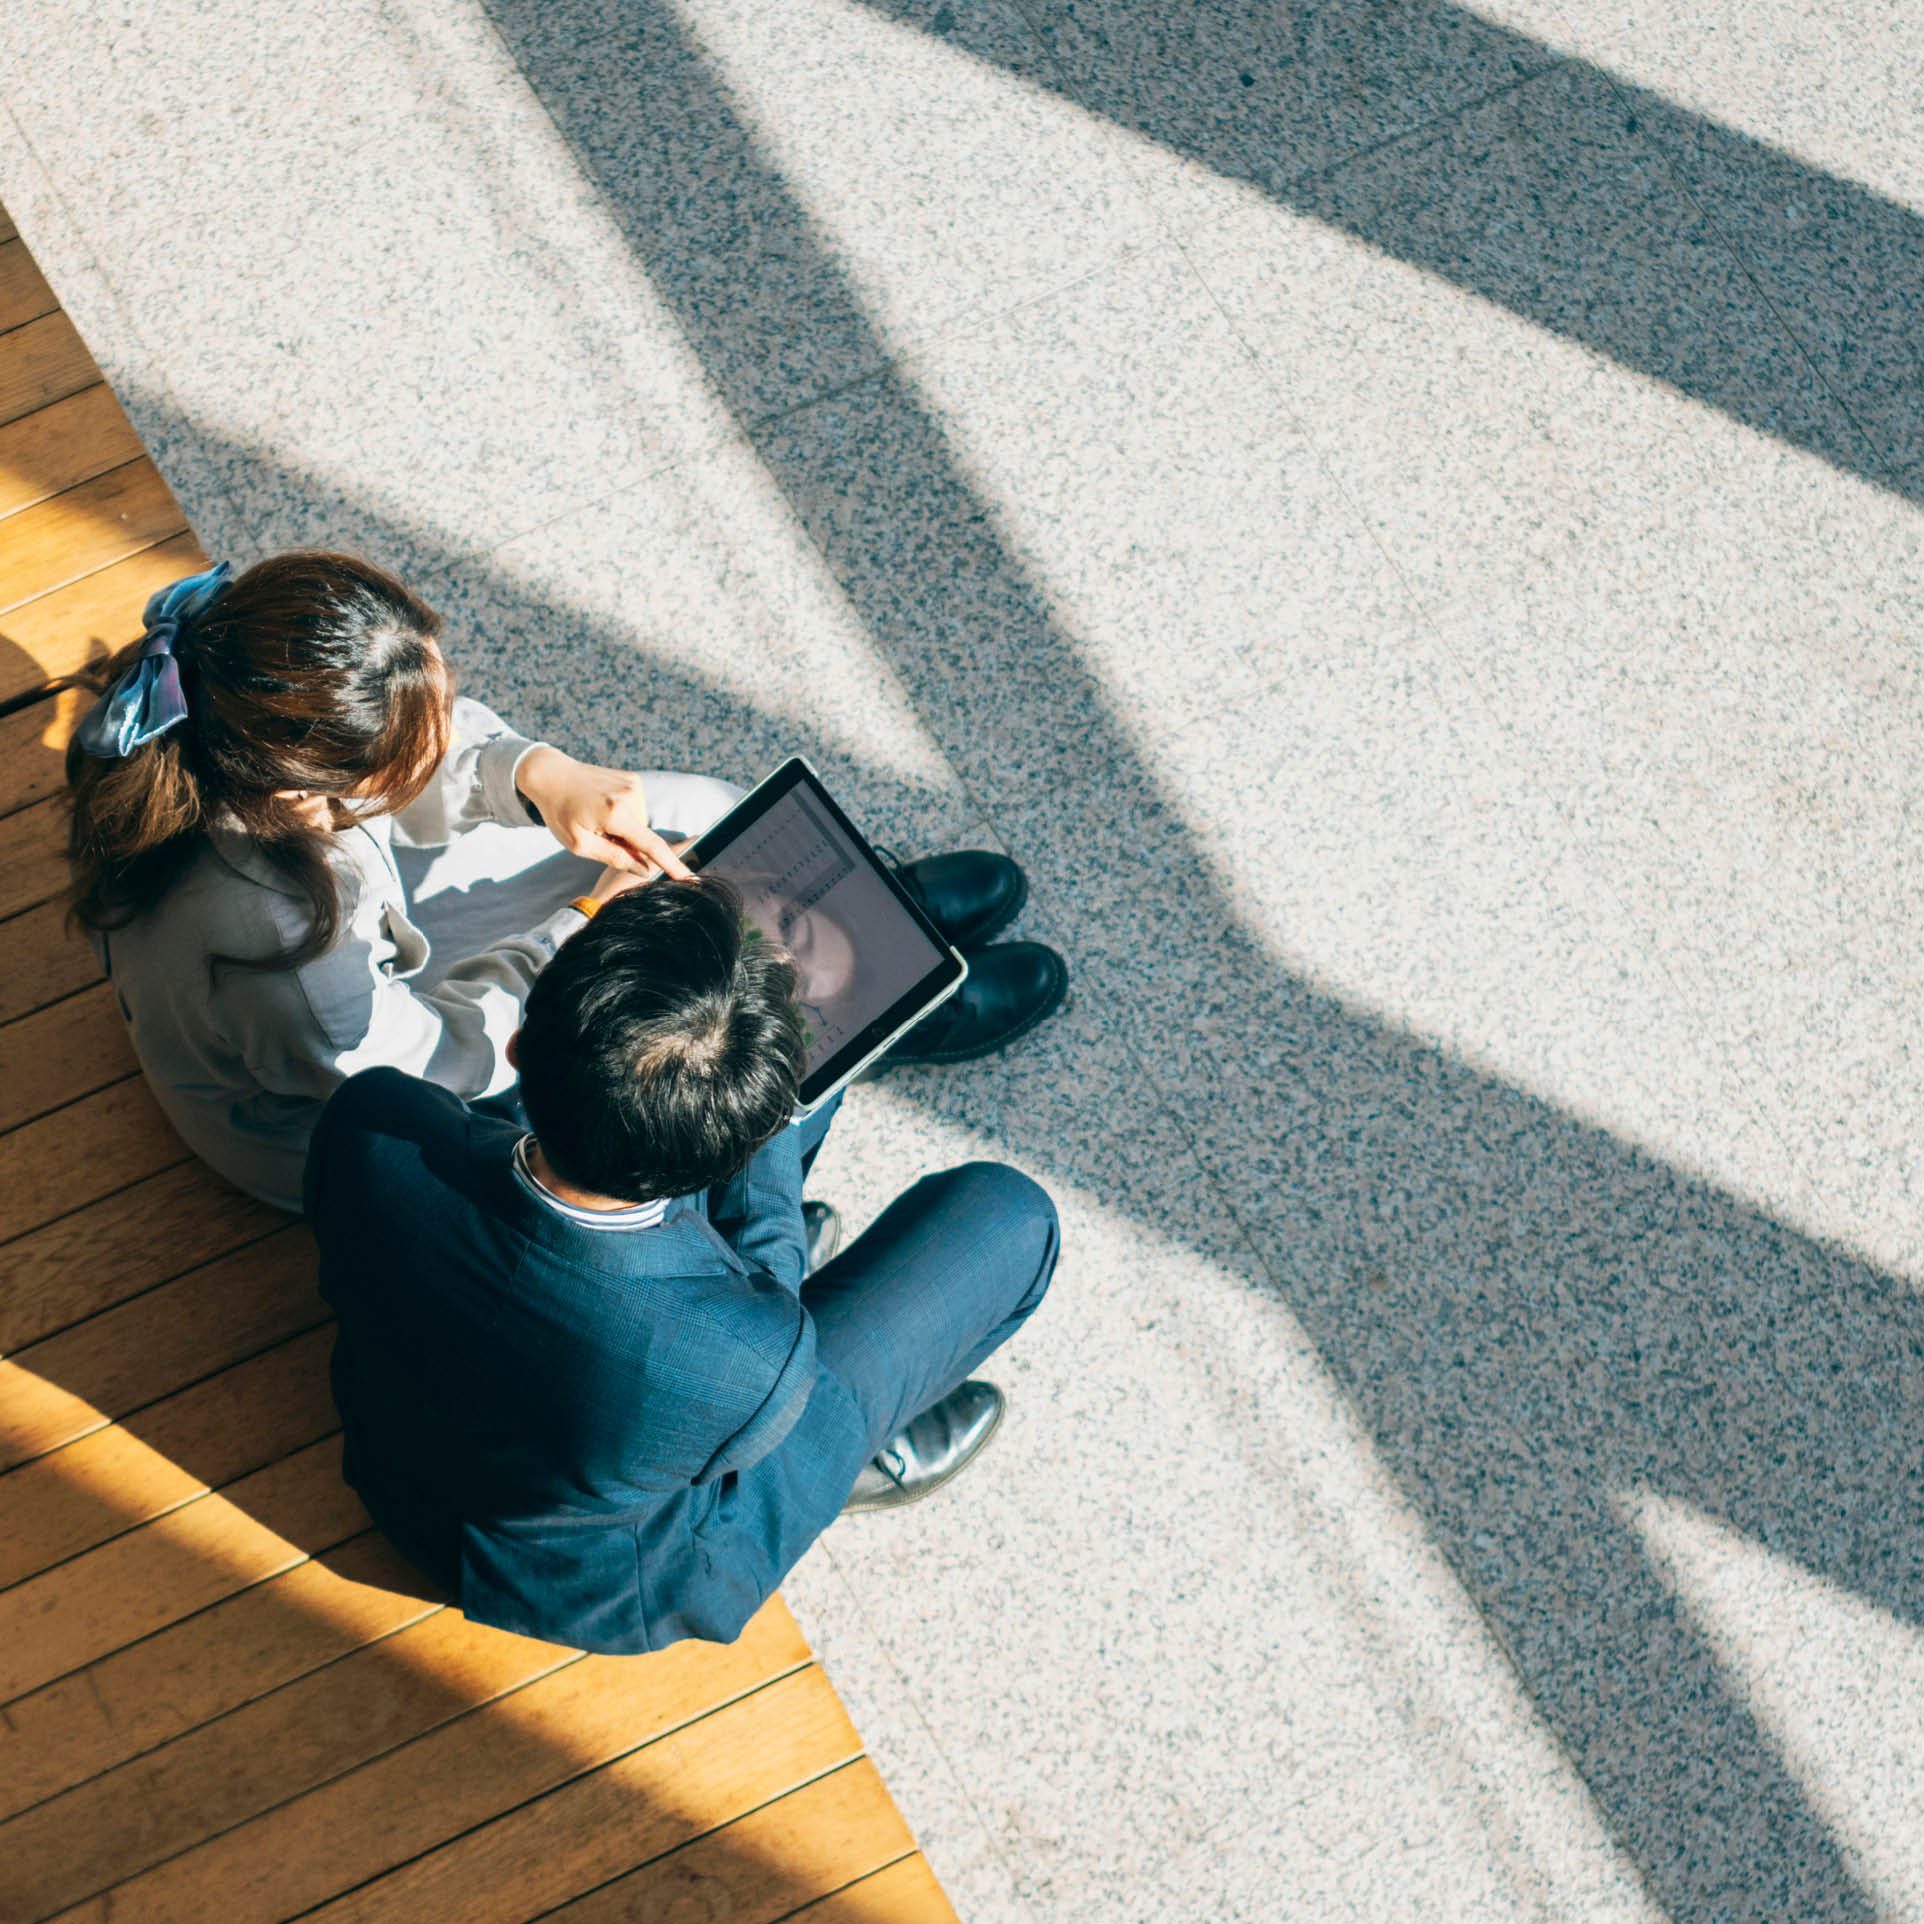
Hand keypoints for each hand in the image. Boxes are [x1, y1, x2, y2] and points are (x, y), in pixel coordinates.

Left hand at [516, 746, 694, 881]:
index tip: (689, 878)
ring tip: (595, 817)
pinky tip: (601, 806)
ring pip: (638, 823)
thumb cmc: (560, 811)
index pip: (651, 845)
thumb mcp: (579, 843)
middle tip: (595, 833)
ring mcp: (634, 784)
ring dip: (622, 828)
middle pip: (641, 836)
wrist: (551, 774)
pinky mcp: (633, 779)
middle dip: (625, 843)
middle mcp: (630, 796)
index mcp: (615, 813)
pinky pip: (635, 808)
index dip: (671, 865)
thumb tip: (644, 870)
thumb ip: (614, 857)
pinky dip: (623, 815)